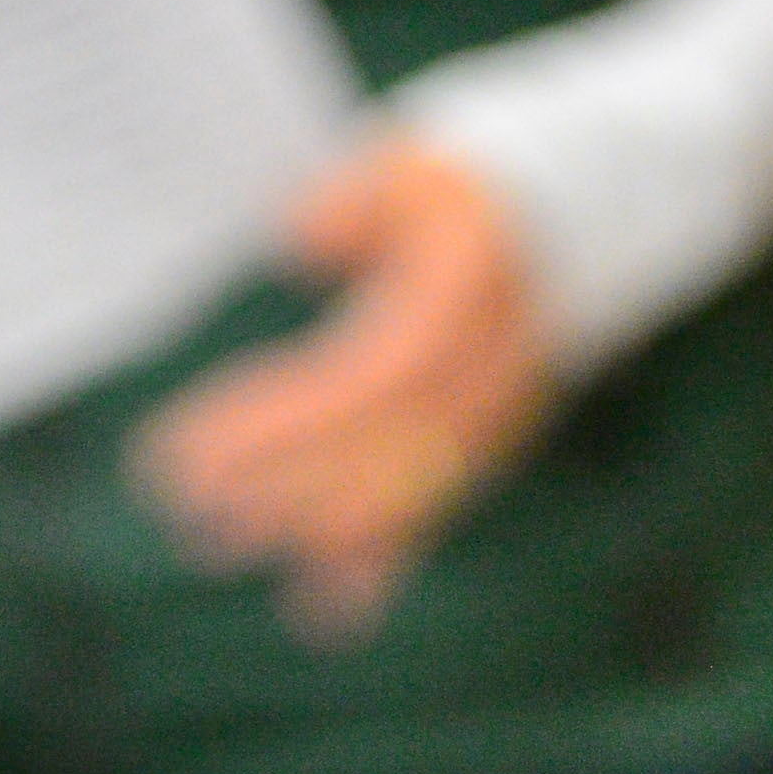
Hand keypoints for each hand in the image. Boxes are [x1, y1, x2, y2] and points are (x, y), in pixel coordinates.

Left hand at [133, 135, 554, 645]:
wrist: (587, 213)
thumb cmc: (472, 184)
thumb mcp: (413, 162)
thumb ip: (356, 201)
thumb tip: (298, 239)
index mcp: (470, 292)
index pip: (367, 374)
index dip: (283, 421)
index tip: (195, 444)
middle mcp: (495, 366)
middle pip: (382, 446)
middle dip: (282, 485)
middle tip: (185, 509)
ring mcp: (500, 412)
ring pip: (407, 487)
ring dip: (313, 525)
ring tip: (219, 542)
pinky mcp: (493, 442)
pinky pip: (437, 508)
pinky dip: (381, 559)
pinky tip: (321, 611)